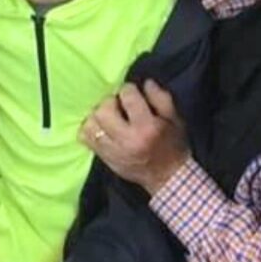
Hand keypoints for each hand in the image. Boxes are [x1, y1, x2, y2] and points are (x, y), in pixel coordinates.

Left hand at [81, 79, 189, 194]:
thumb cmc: (173, 145)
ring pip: (90, 124)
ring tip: (109, 117)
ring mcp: (112, 151)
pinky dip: (89, 129)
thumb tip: (145, 83)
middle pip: (103, 109)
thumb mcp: (175, 119)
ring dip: (97, 115)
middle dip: (110, 101)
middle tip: (118, 105)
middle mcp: (126, 139)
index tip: (132, 93)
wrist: (168, 178)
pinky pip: (85, 139)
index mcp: (147, 127)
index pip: (127, 96)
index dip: (129, 89)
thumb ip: (161, 98)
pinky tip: (101, 127)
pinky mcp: (105, 158)